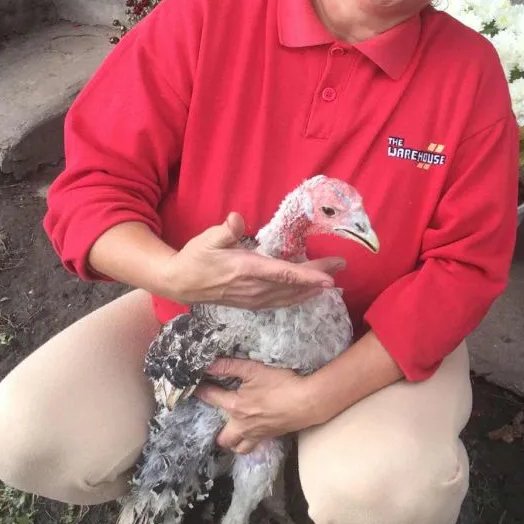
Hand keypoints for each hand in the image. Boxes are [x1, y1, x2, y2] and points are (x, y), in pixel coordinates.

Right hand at [158, 212, 344, 309]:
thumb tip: (237, 219)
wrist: (181, 284)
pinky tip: (310, 294)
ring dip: (312, 289)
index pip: (283, 275)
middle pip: (293, 285)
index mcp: (246, 270)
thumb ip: (225, 230)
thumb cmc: (195, 257)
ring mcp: (254, 299)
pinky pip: (281, 302)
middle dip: (319, 276)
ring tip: (333, 279)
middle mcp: (254, 288)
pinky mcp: (253, 304)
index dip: (307, 277)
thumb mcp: (207, 239)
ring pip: (290, 297)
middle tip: (342, 265)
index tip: (329, 278)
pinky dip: (299, 298)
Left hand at [193, 358, 319, 453]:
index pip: (211, 399)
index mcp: (236, 407)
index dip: (201, 391)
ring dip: (233, 441)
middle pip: (223, 438)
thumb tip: (209, 364)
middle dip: (216, 431)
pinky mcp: (270, 436)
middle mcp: (243, 425)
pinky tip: (253, 431)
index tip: (196, 387)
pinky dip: (250, 442)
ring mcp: (257, 434)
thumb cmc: (281, 384)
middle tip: (217, 419)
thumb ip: (230, 366)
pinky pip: (255, 445)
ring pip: (238, 447)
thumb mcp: (255, 370)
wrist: (307, 402)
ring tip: (234, 430)